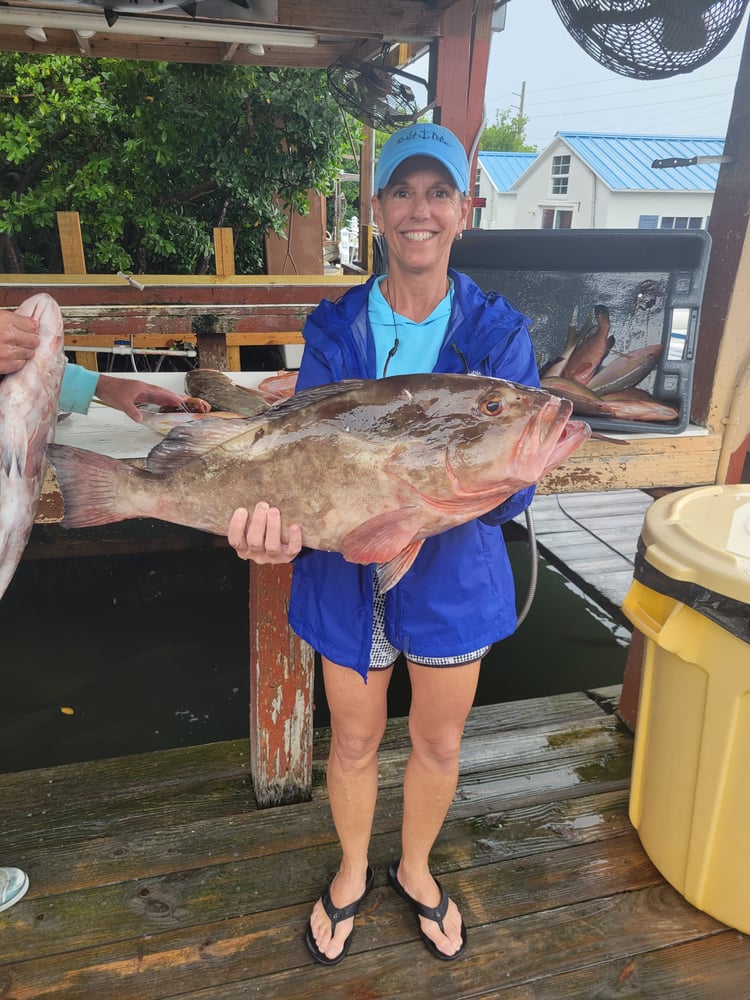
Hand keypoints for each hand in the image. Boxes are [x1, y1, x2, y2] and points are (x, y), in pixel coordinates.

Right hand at [0, 309, 39, 374]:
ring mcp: (7, 351)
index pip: (33, 324)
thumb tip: (31, 322)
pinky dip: (17, 362)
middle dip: (30, 341)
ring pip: (30, 353)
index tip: (30, 330)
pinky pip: (21, 363)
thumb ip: (11, 320)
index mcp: (5, 320)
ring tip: (14, 350)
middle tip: (22, 341)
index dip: (31, 328)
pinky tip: (9, 357)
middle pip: (34, 339)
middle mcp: (8, 335)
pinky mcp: (6, 365)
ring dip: (25, 352)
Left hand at [93, 374, 210, 421]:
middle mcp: (144, 389)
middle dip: (174, 397)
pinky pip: (152, 398)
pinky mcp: (137, 394)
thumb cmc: (111, 391)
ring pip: (158, 395)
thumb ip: (133, 412)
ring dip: (168, 399)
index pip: (161, 393)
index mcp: (143, 388)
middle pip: (163, 393)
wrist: (101, 385)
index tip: (183, 401)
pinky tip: (161, 405)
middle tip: (186, 401)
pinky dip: (159, 401)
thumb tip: (141, 419)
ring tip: (178, 403)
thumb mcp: (122, 404)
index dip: (173, 397)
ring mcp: (141, 391)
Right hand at [228, 503, 301, 563]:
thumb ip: (249, 517)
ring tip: (274, 511)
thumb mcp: (250, 527)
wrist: (281, 547)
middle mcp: (256, 555)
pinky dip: (294, 539)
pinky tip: (294, 526)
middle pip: (254, 542)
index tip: (242, 509)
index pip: (235, 541)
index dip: (237, 526)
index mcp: (244, 548)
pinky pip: (292, 550)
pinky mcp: (288, 557)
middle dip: (258, 523)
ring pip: (272, 546)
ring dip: (273, 527)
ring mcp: (272, 557)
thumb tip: (249, 490)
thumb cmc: (262, 531)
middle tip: (262, 505)